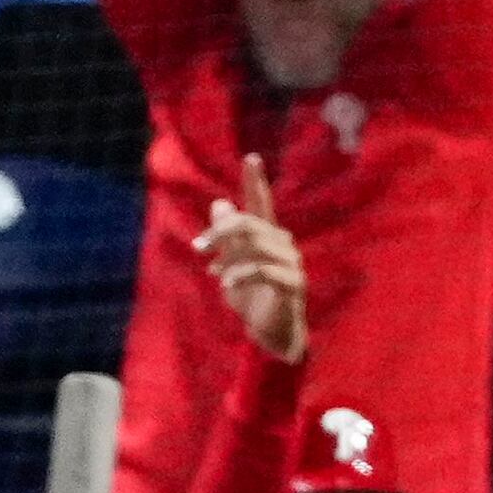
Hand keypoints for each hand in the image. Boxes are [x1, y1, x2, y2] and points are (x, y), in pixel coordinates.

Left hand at [196, 154, 305, 361]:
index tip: (250, 158)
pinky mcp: (294, 284)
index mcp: (267, 236)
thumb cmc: (252, 298)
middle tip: (198, 246)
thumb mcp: (231, 265)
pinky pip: (264, 270)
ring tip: (215, 273)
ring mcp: (291, 263)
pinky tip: (227, 284)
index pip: (260, 203)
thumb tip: (219, 203)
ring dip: (229, 258)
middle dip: (221, 231)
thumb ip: (226, 237)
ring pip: (256, 244)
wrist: (270, 334)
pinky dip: (241, 274)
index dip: (255, 181)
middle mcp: (282, 243)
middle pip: (250, 222)